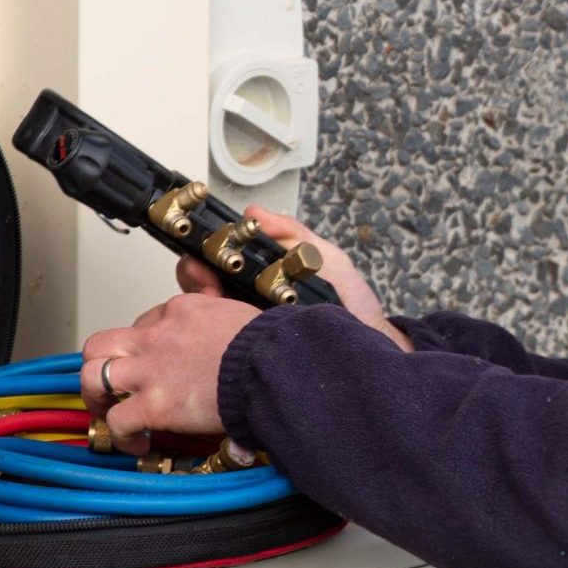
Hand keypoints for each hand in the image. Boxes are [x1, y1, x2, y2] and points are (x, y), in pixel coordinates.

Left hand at [81, 292, 259, 451]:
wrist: (274, 366)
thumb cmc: (270, 346)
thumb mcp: (239, 312)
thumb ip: (220, 313)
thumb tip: (223, 322)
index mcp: (180, 312)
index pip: (144, 323)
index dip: (143, 346)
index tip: (152, 364)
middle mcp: (157, 336)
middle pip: (102, 343)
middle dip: (100, 366)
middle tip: (110, 387)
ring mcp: (152, 370)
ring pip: (93, 376)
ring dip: (96, 398)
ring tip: (109, 414)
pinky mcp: (155, 405)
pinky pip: (117, 421)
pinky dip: (121, 436)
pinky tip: (137, 444)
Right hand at [174, 204, 412, 350]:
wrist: (372, 348)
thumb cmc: (352, 308)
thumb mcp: (326, 260)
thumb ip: (294, 235)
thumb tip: (255, 213)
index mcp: (259, 277)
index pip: (214, 263)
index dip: (201, 257)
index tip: (203, 258)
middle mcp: (245, 303)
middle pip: (198, 287)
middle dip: (195, 279)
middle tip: (208, 285)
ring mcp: (244, 330)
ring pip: (202, 317)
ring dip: (200, 307)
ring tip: (218, 304)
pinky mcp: (248, 355)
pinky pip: (219, 345)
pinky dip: (214, 333)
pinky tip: (226, 327)